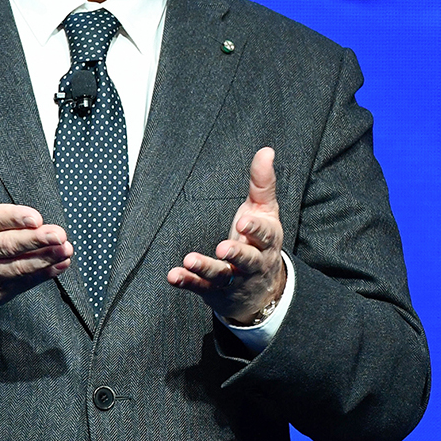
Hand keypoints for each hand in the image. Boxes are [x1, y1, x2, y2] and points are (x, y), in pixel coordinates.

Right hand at [0, 135, 71, 320]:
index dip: (13, 218)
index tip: (36, 217)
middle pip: (7, 245)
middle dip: (35, 240)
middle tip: (59, 234)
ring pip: (17, 267)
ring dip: (44, 259)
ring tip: (65, 249)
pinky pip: (20, 284)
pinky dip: (41, 276)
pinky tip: (59, 265)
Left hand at [167, 147, 285, 323]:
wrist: (261, 290)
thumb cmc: (259, 241)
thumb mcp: (265, 212)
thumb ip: (262, 183)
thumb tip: (266, 150)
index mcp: (266, 241)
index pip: (264, 235)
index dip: (255, 229)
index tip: (244, 222)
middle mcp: (252, 263)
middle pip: (247, 260)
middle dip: (236, 254)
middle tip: (222, 248)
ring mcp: (233, 278)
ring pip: (221, 275)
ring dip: (205, 268)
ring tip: (189, 260)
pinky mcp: (214, 290)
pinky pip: (200, 286)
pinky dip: (187, 281)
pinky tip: (173, 275)